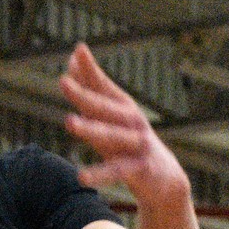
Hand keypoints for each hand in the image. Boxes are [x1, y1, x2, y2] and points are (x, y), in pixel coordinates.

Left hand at [61, 44, 190, 213]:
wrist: (166, 180)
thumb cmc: (129, 145)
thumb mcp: (109, 119)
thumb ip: (90, 92)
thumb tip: (71, 61)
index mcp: (123, 107)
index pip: (103, 86)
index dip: (90, 69)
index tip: (78, 49)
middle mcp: (132, 121)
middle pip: (105, 107)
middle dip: (84, 94)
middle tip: (62, 82)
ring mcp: (138, 144)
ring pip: (112, 135)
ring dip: (91, 128)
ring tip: (69, 122)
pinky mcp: (141, 169)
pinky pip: (117, 171)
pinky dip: (100, 174)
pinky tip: (81, 176)